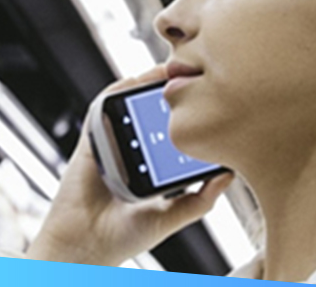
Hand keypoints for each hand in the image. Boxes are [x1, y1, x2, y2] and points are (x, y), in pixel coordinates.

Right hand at [26, 64, 234, 266]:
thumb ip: (201, 198)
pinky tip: (132, 82)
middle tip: (192, 76)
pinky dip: (115, 93)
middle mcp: (132, 155)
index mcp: (151, 171)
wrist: (86, 245)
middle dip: (170, 95)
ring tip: (166, 70)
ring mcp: (111, 146)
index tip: (211, 101)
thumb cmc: (123, 237)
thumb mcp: (172, 216)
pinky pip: (101, 110)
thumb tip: (229, 175)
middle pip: (152, 116)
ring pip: (128, 107)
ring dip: (144, 86)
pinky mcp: (91, 142)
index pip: (174, 137)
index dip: (189, 118)